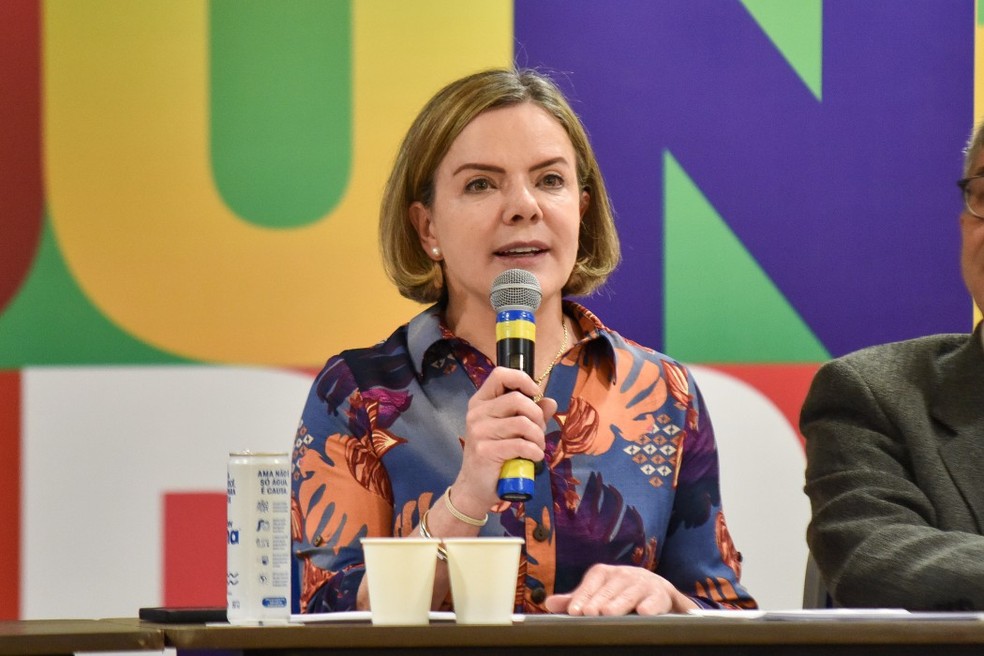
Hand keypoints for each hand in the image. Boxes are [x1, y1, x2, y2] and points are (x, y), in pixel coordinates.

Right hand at [451, 366, 556, 513]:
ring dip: (538, 437)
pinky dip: (535, 451)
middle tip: (539, 432)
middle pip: (517, 399)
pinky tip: (534, 457)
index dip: (522, 379)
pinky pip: (521, 444)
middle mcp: (477, 413)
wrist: (476, 486)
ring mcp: (479, 431)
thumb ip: (531, 415)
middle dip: (537, 416)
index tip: (535, 393)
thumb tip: (551, 402)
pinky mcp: (485, 450)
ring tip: (537, 447)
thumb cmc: (496, 455)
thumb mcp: (513, 431)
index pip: (500, 375)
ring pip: (523, 423)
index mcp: (481, 402)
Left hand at [544, 564, 697, 615]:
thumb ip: (576, 599)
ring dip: (620, 603)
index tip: (574, 611)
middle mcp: (623, 575)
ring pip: (630, 594)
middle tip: (589, 613)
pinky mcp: (661, 594)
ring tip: (609, 613)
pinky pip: (655, 600)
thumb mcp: (598, 594)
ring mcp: (642, 583)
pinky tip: (643, 612)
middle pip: (609, 589)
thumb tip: (548, 603)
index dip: (582, 596)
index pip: (591, 583)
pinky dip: (650, 606)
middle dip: (599, 601)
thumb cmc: (620, 594)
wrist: (656, 590)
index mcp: (604, 573)